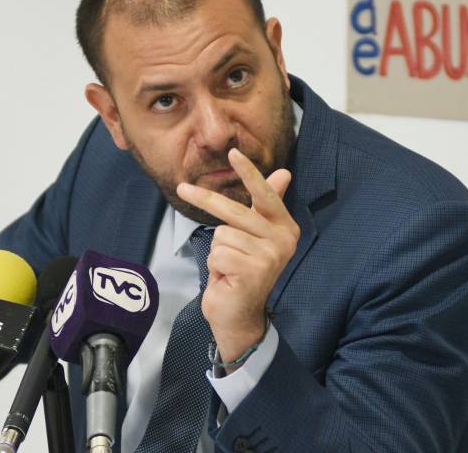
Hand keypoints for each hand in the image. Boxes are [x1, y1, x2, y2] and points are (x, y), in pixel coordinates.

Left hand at [176, 148, 299, 370]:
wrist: (238, 315)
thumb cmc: (242, 271)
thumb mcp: (253, 235)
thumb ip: (266, 205)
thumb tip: (284, 173)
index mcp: (285, 227)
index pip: (264, 194)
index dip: (248, 172)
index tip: (233, 152)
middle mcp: (283, 240)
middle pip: (234, 210)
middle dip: (205, 199)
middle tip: (182, 188)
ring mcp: (270, 257)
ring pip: (221, 233)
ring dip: (217, 252)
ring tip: (229, 267)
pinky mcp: (253, 271)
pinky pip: (218, 253)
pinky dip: (215, 266)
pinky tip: (228, 278)